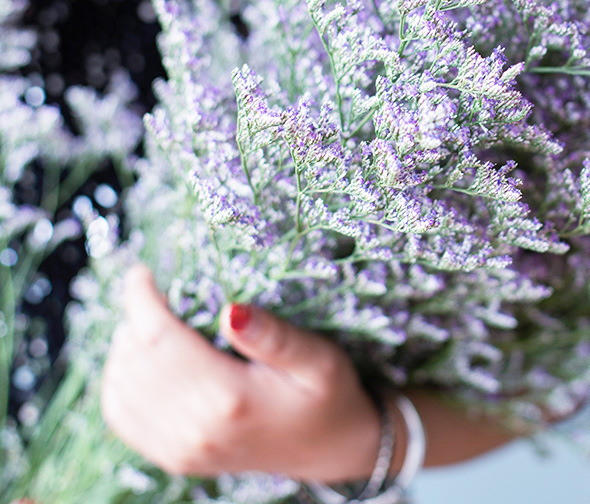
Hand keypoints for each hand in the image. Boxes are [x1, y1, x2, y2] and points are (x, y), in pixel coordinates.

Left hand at [101, 265, 381, 480]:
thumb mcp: (318, 358)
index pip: (159, 339)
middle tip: (156, 292)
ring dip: (125, 347)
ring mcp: (182, 450)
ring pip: (120, 387)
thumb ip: (275, 336)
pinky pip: (121, 417)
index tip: (141, 272)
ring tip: (151, 321)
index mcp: (229, 398)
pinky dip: (119, 380)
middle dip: (134, 317)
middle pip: (134, 360)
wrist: (330, 450)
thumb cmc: (329, 395)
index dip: (141, 299)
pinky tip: (142, 359)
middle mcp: (196, 429)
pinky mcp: (176, 459)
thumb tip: (230, 309)